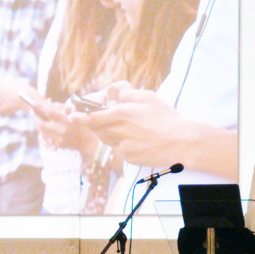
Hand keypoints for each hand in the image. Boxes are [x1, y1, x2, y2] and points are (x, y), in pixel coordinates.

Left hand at [33, 98, 97, 151]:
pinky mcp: (59, 145)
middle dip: (35, 117)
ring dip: (39, 124)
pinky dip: (44, 133)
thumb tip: (49, 105)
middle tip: (32, 111)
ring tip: (38, 118)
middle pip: (41, 124)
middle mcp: (61, 130)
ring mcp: (59, 139)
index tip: (32, 103)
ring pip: (42, 132)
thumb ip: (63, 109)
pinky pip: (46, 139)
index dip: (39, 107)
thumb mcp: (77, 113)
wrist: (92, 142)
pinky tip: (45, 128)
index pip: (49, 112)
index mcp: (66, 120)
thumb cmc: (86, 125)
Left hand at [68, 81, 237, 178]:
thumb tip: (115, 96)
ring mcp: (124, 147)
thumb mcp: (148, 97)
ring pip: (110, 139)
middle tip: (108, 120)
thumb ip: (127, 95)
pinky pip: (122, 149)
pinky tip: (143, 140)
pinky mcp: (130, 158)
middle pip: (99, 129)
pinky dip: (128, 144)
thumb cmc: (167, 117)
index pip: (94, 116)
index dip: (81, 116)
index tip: (71, 115)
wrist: (183, 142)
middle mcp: (120, 131)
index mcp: (123, 114)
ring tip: (135, 128)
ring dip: (114, 133)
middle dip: (98, 124)